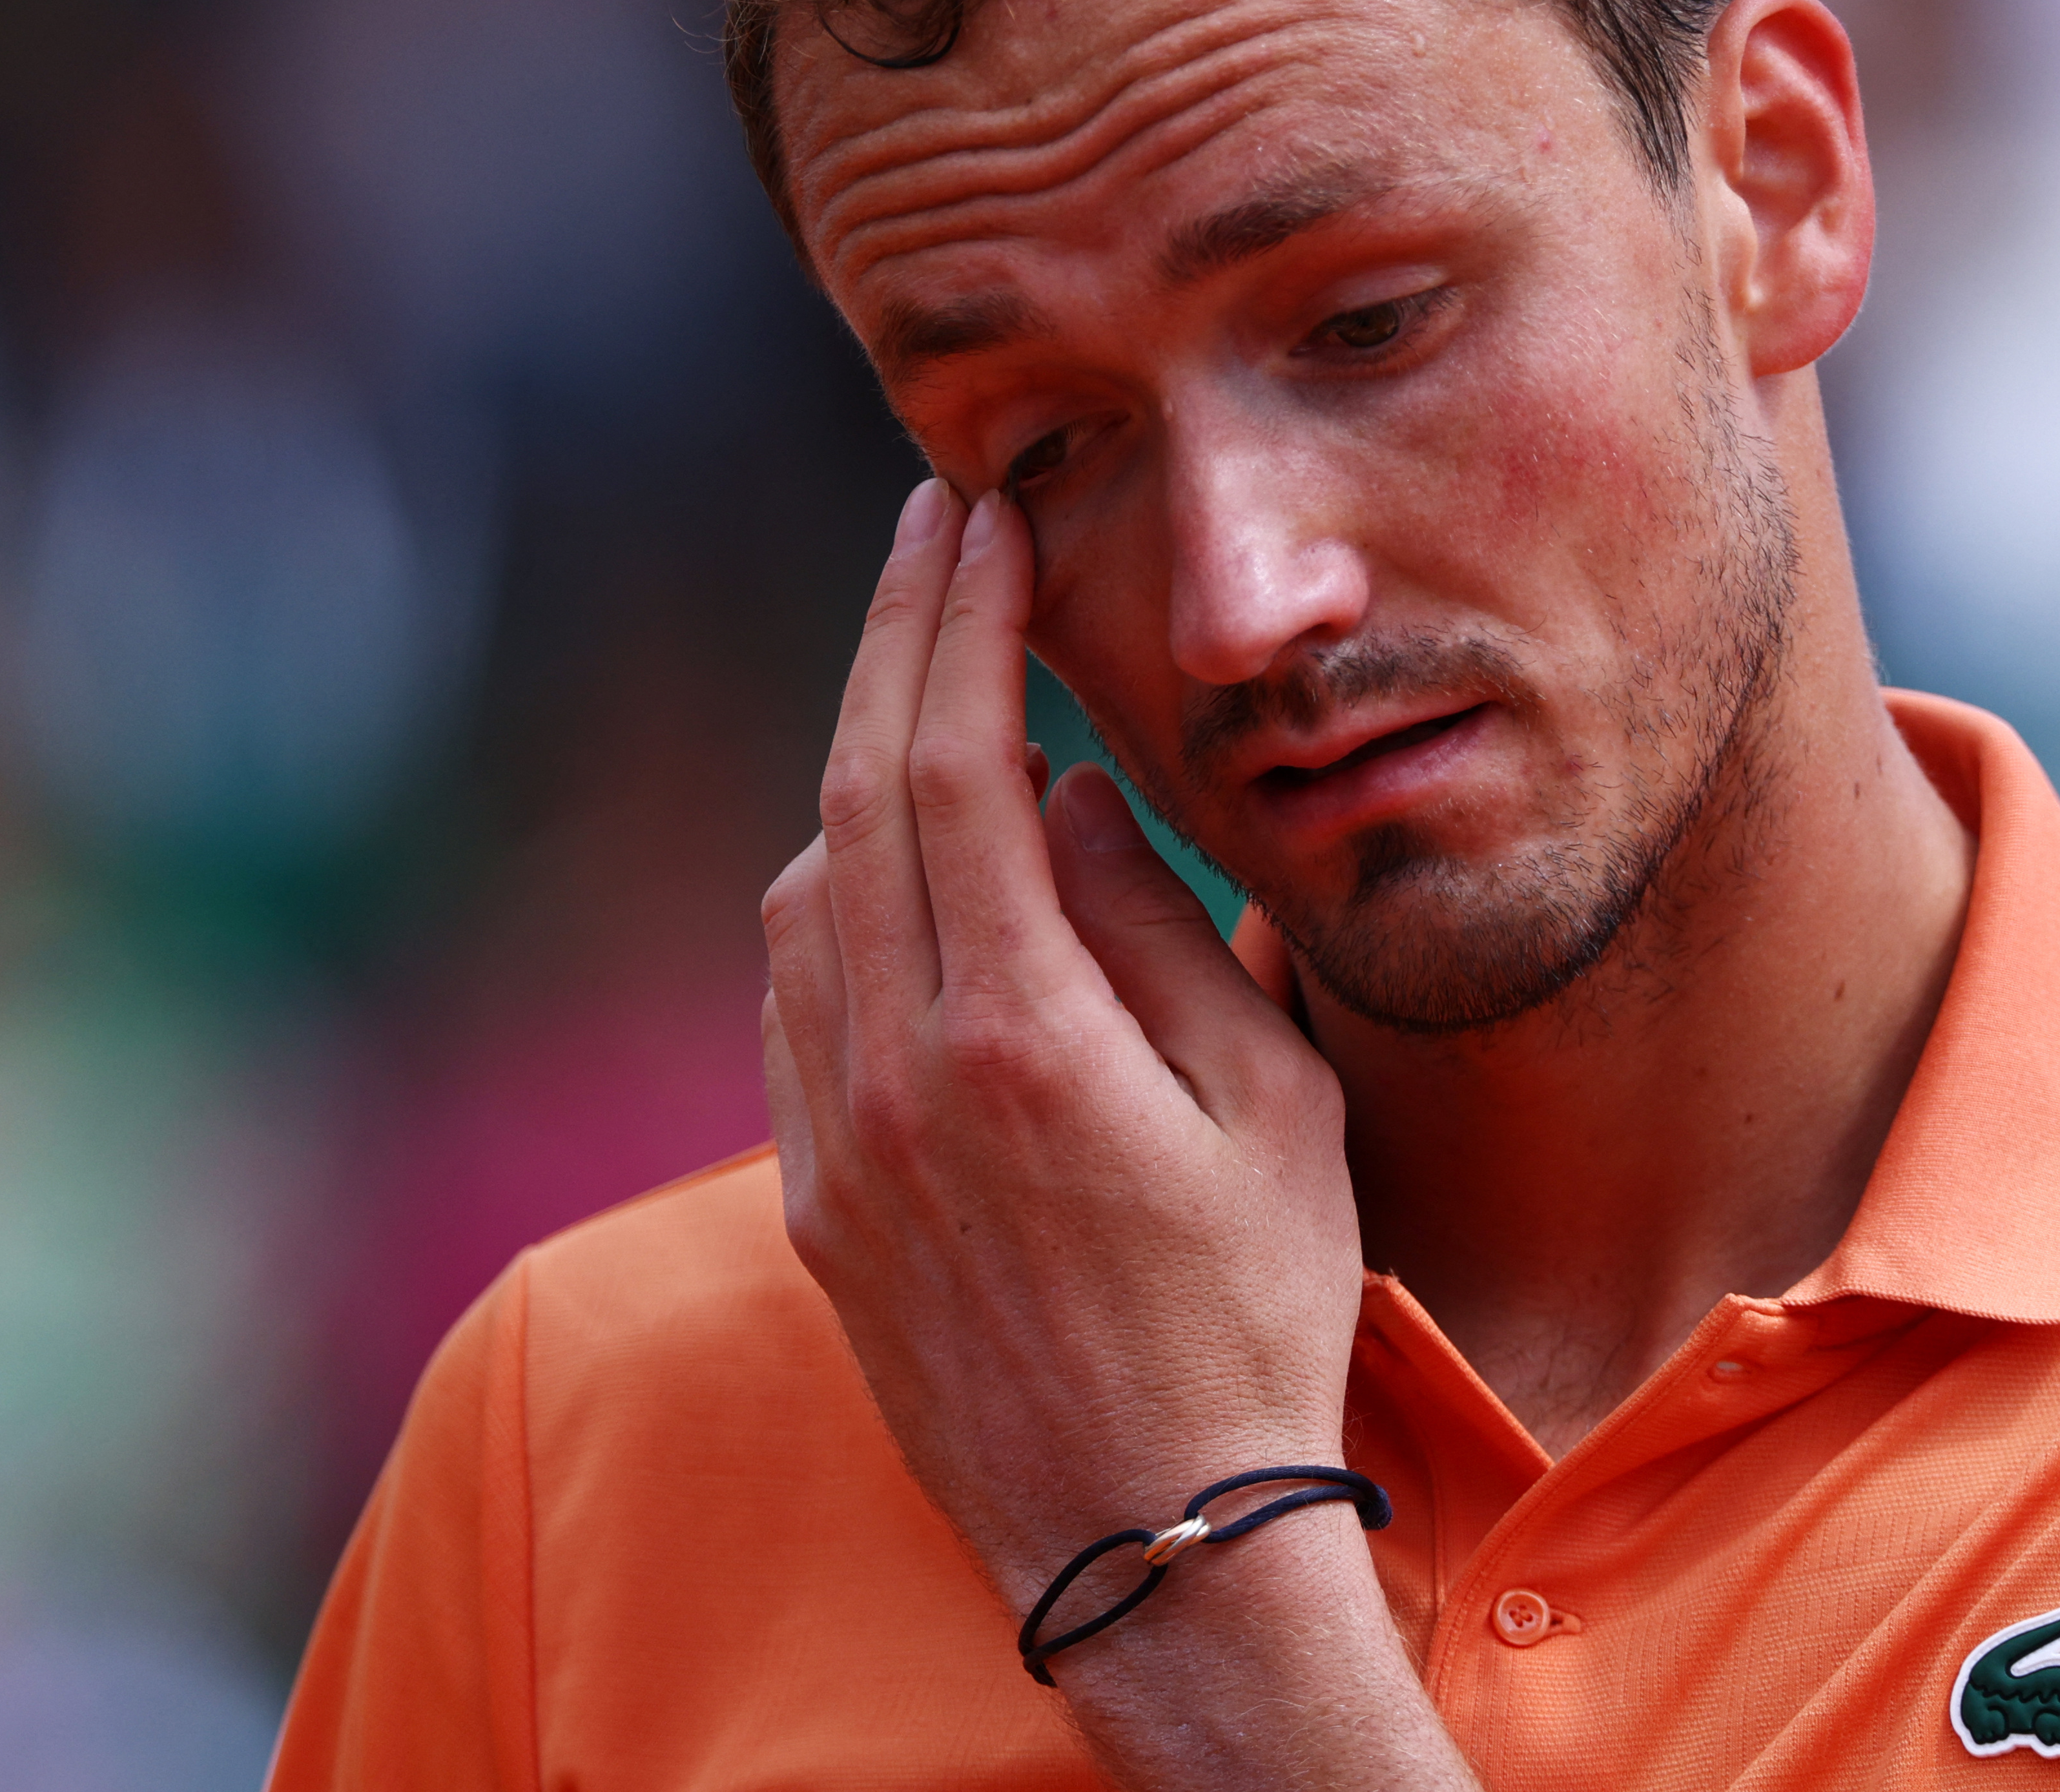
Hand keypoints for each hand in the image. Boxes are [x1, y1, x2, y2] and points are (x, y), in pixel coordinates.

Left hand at [763, 478, 1363, 1594]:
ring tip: (930, 689)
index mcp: (1026, 1040)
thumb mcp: (1270, 1110)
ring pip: (804, 891)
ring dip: (857, 766)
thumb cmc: (1253, 1312)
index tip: (981, 523)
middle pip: (859, 797)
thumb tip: (1062, 790)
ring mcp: (836, 1145)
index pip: (961, 770)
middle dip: (892, 640)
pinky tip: (883, 864)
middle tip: (927, 531)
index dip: (963, 625)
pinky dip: (828, 896)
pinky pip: (789, 1000)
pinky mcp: (813, 1202)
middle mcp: (899, 1078)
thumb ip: (1161, 932)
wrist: (1149, 1535)